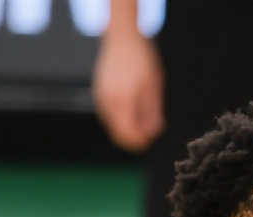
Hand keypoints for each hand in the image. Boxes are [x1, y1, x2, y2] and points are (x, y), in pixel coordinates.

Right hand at [92, 30, 163, 151]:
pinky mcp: (98, 93)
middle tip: (149, 131)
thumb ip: (153, 112)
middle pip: (118, 135)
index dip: (140, 142)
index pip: (128, 135)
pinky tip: (133, 109)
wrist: (121, 37)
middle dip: (134, 137)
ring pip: (113, 126)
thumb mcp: (154, 86)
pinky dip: (120, 119)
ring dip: (127, 127)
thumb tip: (154, 132)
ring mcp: (100, 98)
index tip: (151, 139)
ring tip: (144, 116)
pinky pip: (108, 116)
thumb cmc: (140, 58)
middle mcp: (107, 102)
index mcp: (122, 101)